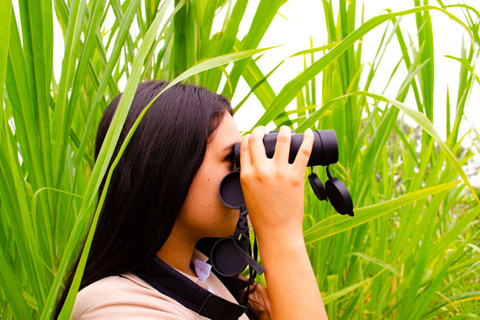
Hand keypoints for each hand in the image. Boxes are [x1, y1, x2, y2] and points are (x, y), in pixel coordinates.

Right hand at [238, 126, 313, 242]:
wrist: (277, 232)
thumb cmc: (262, 216)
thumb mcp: (247, 193)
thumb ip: (249, 175)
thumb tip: (254, 162)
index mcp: (247, 175)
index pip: (244, 145)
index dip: (249, 136)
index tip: (254, 135)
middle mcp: (261, 170)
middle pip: (258, 138)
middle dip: (261, 129)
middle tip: (266, 129)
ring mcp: (280, 172)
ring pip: (282, 139)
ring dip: (284, 130)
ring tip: (286, 128)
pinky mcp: (296, 177)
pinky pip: (304, 152)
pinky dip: (308, 139)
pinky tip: (310, 132)